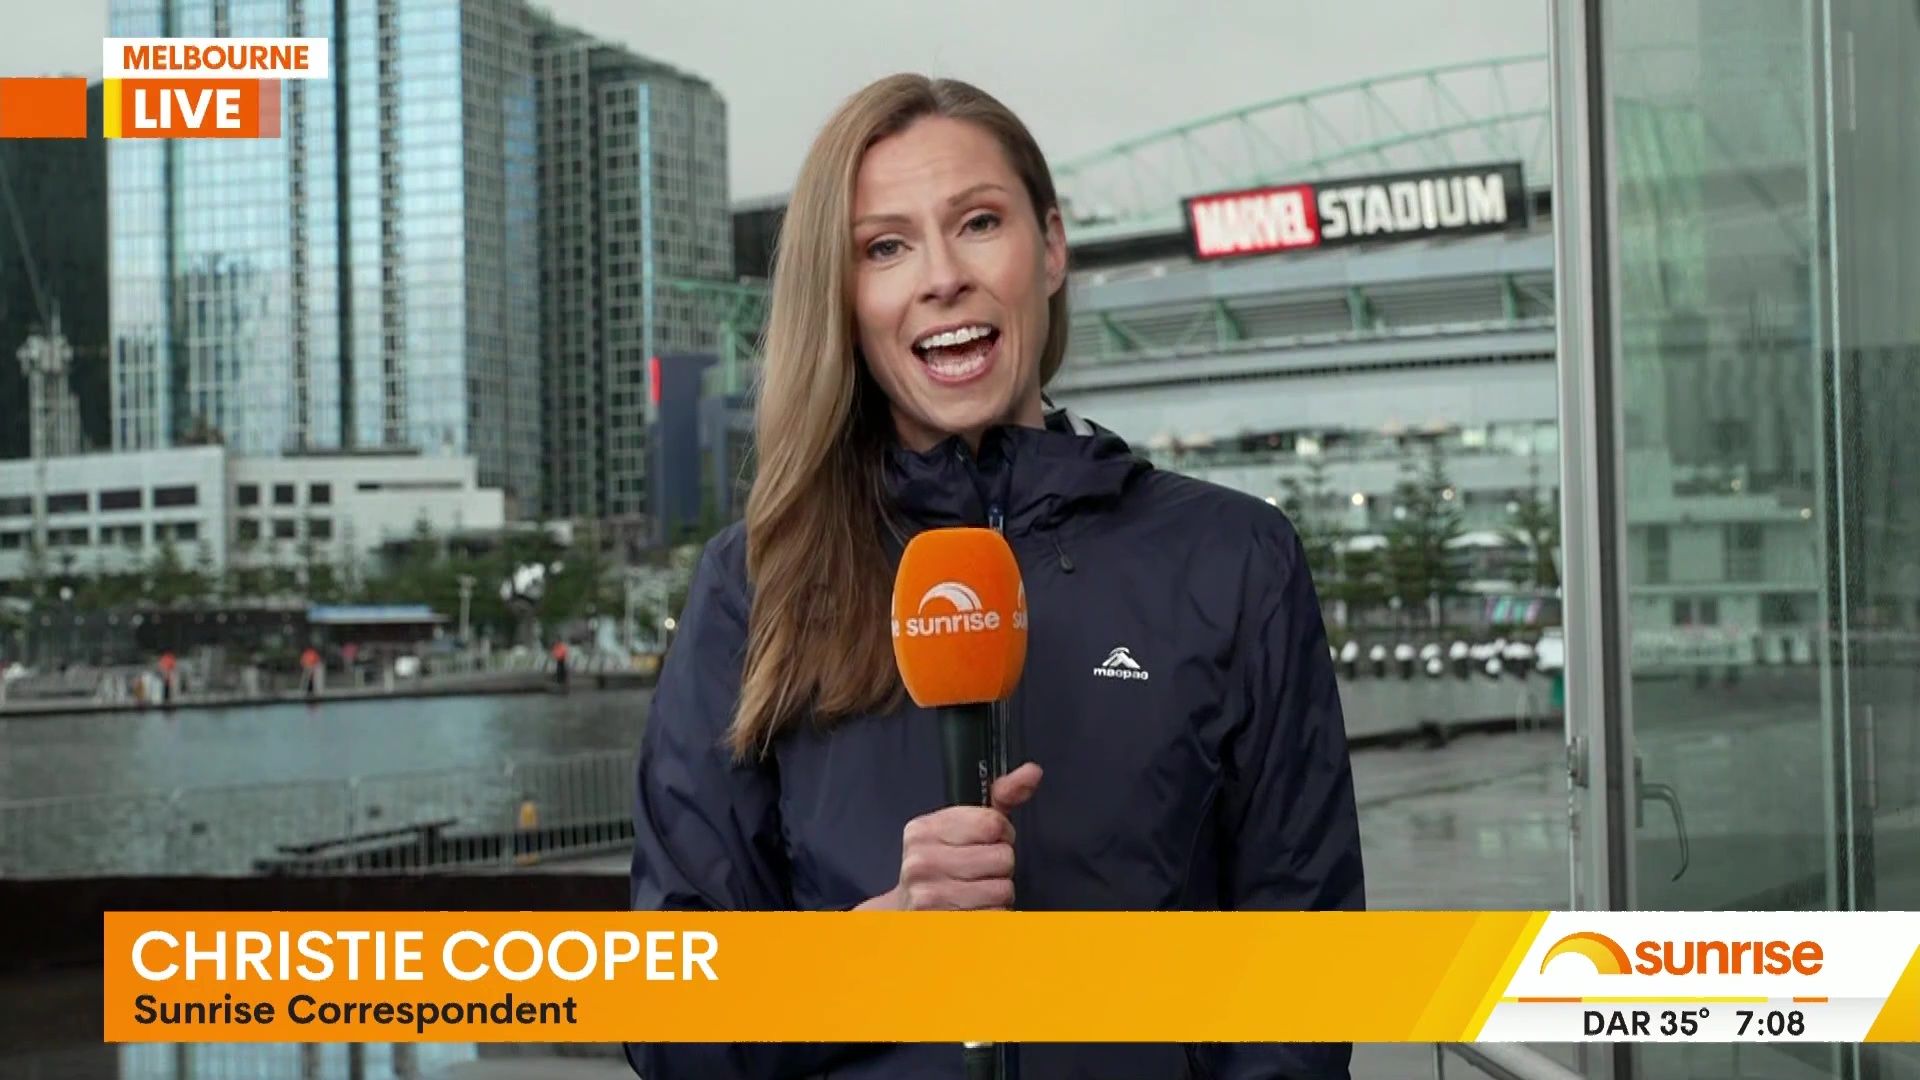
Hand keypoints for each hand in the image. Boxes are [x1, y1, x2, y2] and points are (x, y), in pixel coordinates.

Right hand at [857, 763, 1042, 910]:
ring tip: (977, 893)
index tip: (987, 842)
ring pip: (1003, 890)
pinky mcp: (943, 927)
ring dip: (999, 895)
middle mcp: (921, 862)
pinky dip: (995, 916)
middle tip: (980, 872)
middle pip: (1003, 858)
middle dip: (1001, 867)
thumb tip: (1032, 772)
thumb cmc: (944, 865)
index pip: (992, 824)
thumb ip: (1001, 796)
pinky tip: (974, 911)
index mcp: (924, 830)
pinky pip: (996, 917)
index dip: (1001, 834)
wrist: (907, 912)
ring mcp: (929, 898)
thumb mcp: (965, 825)